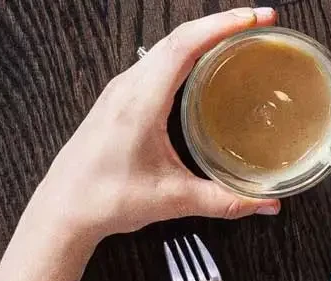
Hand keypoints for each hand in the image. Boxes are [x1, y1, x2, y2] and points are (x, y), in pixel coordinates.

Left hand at [28, 7, 280, 245]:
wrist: (63, 211)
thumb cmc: (105, 200)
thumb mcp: (173, 201)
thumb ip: (225, 201)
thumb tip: (267, 203)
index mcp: (139, 102)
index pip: (183, 46)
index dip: (221, 26)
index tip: (256, 18)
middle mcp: (128, 87)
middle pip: (178, 37)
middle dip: (221, 23)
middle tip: (260, 21)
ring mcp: (122, 90)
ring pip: (166, 47)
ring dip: (203, 35)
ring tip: (239, 36)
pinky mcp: (120, 99)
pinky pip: (156, 62)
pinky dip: (187, 52)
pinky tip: (205, 63)